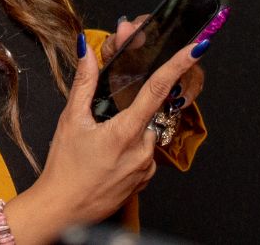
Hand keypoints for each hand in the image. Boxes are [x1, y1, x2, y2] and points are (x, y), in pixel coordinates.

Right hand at [2, 34, 207, 243]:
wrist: (62, 211)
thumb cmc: (64, 169)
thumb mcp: (71, 120)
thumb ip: (84, 82)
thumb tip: (87, 50)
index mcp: (126, 131)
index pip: (158, 88)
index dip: (179, 64)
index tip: (197, 48)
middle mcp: (142, 150)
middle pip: (149, 112)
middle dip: (132, 107)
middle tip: (105, 119)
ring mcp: (145, 168)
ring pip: (146, 133)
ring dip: (131, 130)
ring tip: (101, 143)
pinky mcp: (144, 180)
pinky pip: (144, 154)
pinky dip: (131, 149)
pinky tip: (109, 157)